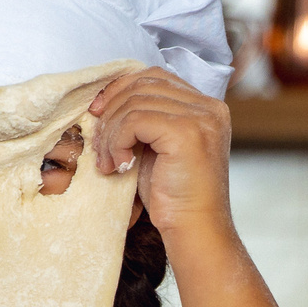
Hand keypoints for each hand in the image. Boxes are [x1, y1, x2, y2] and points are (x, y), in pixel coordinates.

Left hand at [88, 68, 230, 237]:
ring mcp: (201, 118)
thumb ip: (145, 120)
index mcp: (206, 107)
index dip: (121, 90)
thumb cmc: (174, 196)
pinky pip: (134, 120)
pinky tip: (119, 165)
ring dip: (111, 133)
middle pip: (142, 84)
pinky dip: (118, 141)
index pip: (155, 77)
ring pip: (134, 103)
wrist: (195, 230)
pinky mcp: (186, 132)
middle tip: (100, 145)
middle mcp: (209, 107)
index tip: (99, 113)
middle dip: (112, 111)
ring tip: (109, 162)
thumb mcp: (158, 148)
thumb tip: (104, 100)